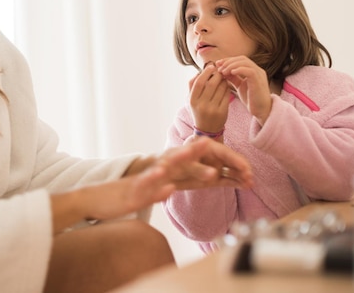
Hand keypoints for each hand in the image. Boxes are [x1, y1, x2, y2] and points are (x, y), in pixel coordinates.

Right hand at [51, 139, 252, 232]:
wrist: (105, 195)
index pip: (202, 164)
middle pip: (191, 159)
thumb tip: (219, 178)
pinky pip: (148, 186)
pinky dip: (158, 185)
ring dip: (189, 167)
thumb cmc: (137, 191)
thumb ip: (190, 180)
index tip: (249, 174)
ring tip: (209, 170)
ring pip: (172, 170)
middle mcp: (164, 168)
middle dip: (214, 159)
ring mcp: (149, 177)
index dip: (225, 168)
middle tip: (235, 160)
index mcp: (174, 168)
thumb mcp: (169, 185)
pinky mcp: (135, 188)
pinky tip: (167, 186)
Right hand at [188, 63, 229, 132]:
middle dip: (217, 75)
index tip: (211, 67)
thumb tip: (199, 71)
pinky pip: (227, 95)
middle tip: (220, 71)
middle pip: (211, 84)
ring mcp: (212, 109)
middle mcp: (201, 105)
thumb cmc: (199, 111)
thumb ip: (192, 86)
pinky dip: (227, 88)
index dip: (206, 72)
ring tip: (223, 78)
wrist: (207, 130)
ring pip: (221, 88)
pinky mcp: (222, 112)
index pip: (199, 82)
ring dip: (224, 80)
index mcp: (192, 101)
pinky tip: (226, 86)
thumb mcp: (191, 100)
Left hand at [215, 56, 271, 124]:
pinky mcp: (259, 81)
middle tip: (219, 67)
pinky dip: (239, 70)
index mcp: (253, 71)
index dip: (228, 60)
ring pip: (245, 62)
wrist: (261, 111)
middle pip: (242, 58)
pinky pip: (249, 71)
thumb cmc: (251, 100)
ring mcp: (259, 75)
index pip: (240, 59)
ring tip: (223, 71)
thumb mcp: (240, 86)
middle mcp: (258, 70)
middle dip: (228, 61)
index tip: (218, 64)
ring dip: (231, 65)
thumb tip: (222, 71)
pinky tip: (231, 73)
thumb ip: (233, 78)